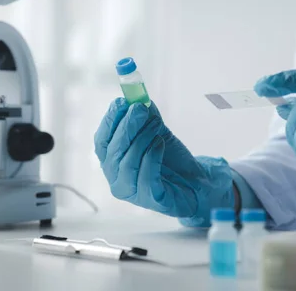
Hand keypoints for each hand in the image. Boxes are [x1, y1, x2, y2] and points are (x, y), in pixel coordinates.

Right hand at [94, 98, 234, 223]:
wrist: (194, 180)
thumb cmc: (169, 157)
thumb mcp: (155, 130)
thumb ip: (145, 115)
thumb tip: (137, 96)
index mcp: (112, 160)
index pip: (101, 140)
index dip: (109, 120)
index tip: (121, 102)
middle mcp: (116, 177)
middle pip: (112, 151)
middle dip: (126, 126)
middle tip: (140, 108)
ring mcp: (131, 191)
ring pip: (127, 162)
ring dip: (141, 139)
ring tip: (156, 125)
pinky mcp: (150, 199)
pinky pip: (145, 176)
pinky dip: (151, 156)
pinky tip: (160, 143)